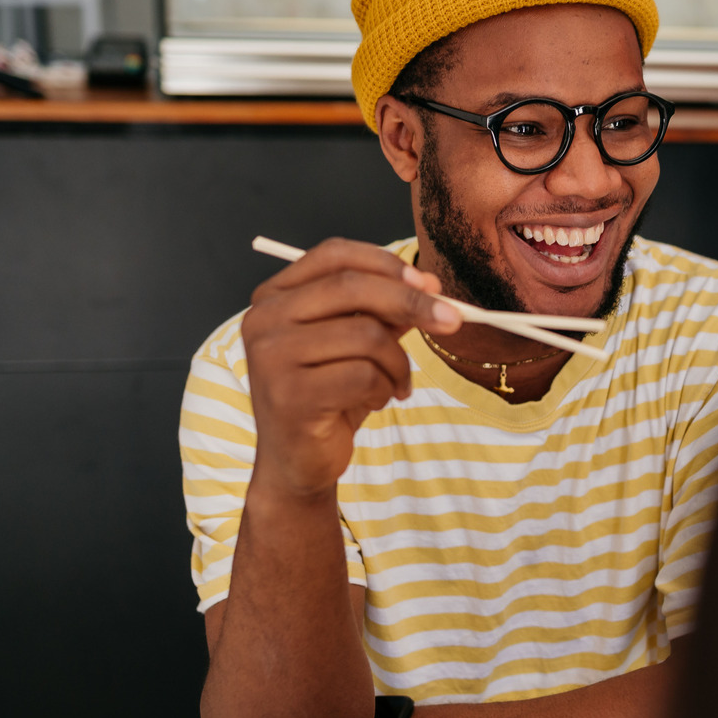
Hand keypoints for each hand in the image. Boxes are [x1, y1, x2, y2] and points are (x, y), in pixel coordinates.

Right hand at [241, 238, 460, 496]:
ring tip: (394, 384)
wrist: (297, 462)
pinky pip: (365, 376)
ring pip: (367, 336)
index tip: (428, 282)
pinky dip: (385, 389)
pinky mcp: (290, 395)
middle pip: (353, 287)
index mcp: (275, 296)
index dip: (386, 263)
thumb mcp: (357, 343)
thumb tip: (429, 286)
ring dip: (397, 363)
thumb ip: (383, 310)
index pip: (333, 255)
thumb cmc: (328, 396)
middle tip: (452, 320)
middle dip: (412, 302)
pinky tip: (376, 401)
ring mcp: (271, 357)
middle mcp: (264, 320)